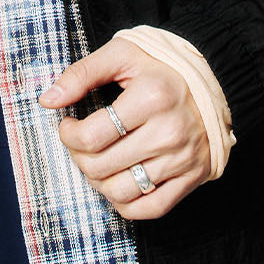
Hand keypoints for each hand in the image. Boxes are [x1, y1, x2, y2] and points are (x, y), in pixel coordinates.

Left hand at [38, 36, 211, 219]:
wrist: (216, 80)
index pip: (90, 137)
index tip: (69, 125)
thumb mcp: (122, 54)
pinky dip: (124, 203)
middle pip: (100, 167)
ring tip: (98, 161)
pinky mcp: (191, 178)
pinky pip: (148, 209)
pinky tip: (117, 181)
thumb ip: (82, 74)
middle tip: (81, 142)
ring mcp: (182, 159)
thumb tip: (48, 100)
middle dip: (78, 157)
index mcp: (151, 98)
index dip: (68, 135)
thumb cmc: (162, 67)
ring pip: (120, 191)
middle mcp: (169, 132)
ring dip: (97, 181)